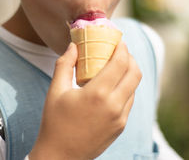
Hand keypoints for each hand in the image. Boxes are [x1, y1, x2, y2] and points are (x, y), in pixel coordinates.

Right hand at [29, 41, 141, 159]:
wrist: (60, 157)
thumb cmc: (54, 123)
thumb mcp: (55, 91)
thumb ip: (65, 65)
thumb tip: (73, 45)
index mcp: (97, 94)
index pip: (120, 63)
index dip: (122, 48)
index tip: (119, 40)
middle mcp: (114, 105)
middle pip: (134, 73)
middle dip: (130, 58)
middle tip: (120, 51)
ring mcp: (120, 118)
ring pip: (134, 88)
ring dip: (129, 73)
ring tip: (117, 67)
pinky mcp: (121, 127)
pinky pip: (129, 101)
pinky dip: (126, 88)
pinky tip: (113, 86)